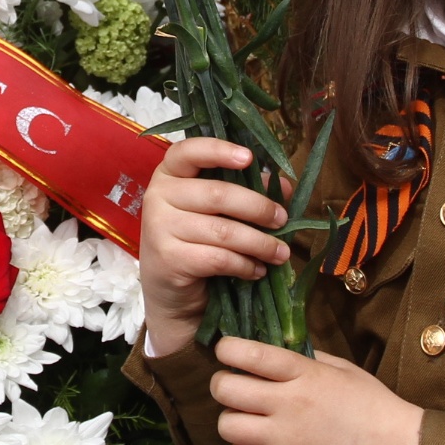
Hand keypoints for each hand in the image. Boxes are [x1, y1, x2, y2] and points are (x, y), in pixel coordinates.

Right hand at [137, 137, 287, 359]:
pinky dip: (245, 265)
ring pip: (223, 231)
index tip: (249, 158)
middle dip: (259, 208)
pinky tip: (257, 270)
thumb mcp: (216, 213)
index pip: (188, 151)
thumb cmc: (195, 244)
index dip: (219, 150)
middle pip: (218, 194)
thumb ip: (246, 193)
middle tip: (282, 221)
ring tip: (280, 253)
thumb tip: (286, 187)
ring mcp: (159, 228)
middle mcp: (158, 196)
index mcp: (169, 175)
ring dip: (259, 244)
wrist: (169, 294)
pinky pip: (219, 258)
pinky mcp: (168, 259)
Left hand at [209, 336, 425, 444]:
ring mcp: (284, 438)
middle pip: (226, 389)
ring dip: (231, 421)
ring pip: (227, 426)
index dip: (227, 349)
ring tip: (246, 421)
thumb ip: (306, 359)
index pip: (249, 354)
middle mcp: (288, 403)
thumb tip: (275, 352)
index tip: (227, 351)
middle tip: (235, 389)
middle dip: (222, 385)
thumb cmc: (373, 404)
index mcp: (303, 373)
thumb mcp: (342, 368)